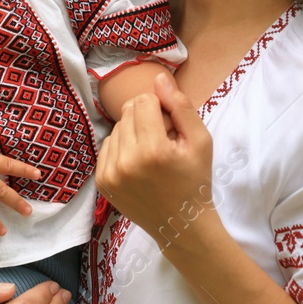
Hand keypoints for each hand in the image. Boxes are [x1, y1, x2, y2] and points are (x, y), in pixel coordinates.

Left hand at [94, 72, 215, 248]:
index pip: (144, 101)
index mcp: (154, 150)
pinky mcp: (102, 182)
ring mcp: (111, 173)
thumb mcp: (200, 141)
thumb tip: (158, 77)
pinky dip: (121, 148)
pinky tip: (138, 164)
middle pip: (128, 112)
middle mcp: (127, 161)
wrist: (181, 225)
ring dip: (133, 133)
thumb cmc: (195, 180)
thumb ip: (180, 106)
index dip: (160, 109)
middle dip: (146, 119)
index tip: (171, 128)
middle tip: (163, 141)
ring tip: (151, 155)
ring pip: (116, 128)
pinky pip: (107, 146)